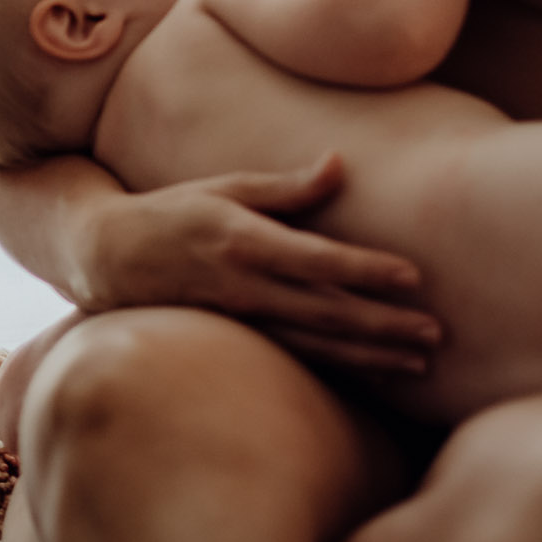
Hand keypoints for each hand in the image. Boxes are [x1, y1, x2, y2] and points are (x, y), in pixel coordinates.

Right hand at [83, 153, 440, 377]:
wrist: (106, 258)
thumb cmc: (171, 213)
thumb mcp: (225, 188)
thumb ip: (286, 187)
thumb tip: (340, 166)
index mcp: (244, 241)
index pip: (317, 260)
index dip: (366, 269)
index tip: (412, 276)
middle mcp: (244, 286)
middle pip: (326, 312)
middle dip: (384, 325)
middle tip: (435, 334)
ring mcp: (239, 320)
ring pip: (316, 345)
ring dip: (369, 357)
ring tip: (418, 364)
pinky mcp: (236, 340)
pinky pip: (296, 359)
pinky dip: (338, 369)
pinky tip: (374, 375)